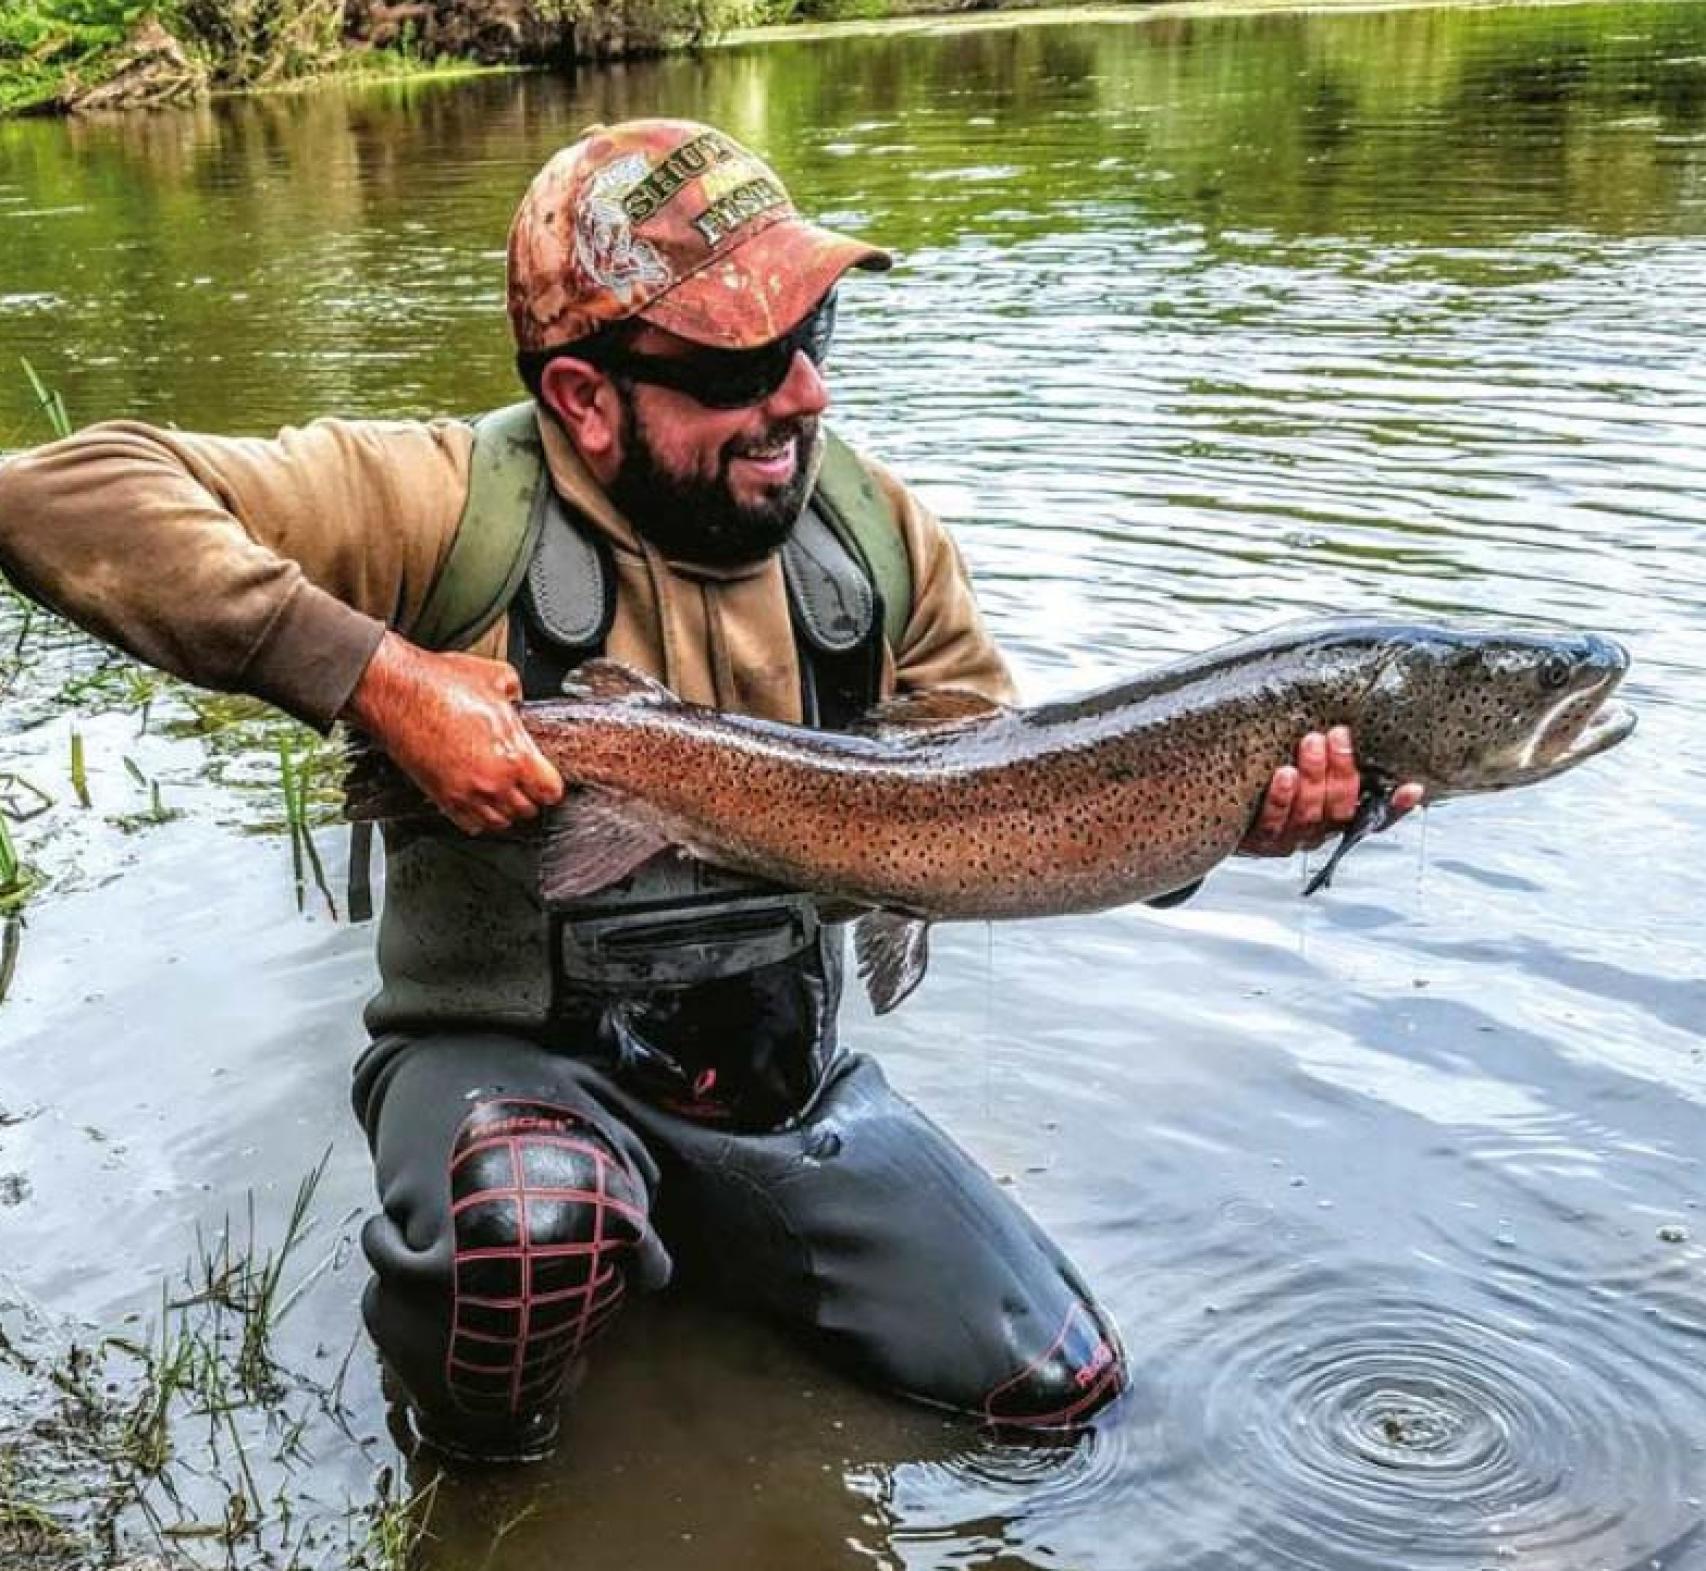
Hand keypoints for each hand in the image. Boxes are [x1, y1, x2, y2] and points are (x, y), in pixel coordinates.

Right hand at [342, 632, 563, 835]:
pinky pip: (471, 825)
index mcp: (515, 755)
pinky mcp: (443, 798)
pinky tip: (480, 802)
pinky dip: (479, 818)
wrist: (398, 693)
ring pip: (501, 822)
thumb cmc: (440, 684)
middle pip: (528, 810)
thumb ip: (517, 694)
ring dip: (506, 810)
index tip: (546, 779)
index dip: (551, 785)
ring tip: (504, 794)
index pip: (550, 792)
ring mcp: (467, 793)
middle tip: (525, 784)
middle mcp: (493, 781)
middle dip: (529, 796)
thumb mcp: (497, 677)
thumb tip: (518, 699)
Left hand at [1239, 726, 1422, 857]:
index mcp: (1336, 821)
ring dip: (1314, 775)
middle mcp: (1317, 833)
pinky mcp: (1259, 840)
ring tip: (1311, 742)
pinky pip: (1273, 821)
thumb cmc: (1269, 788)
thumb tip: (1344, 724)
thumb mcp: (1304, 777)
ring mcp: (1288, 838)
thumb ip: (1326, 761)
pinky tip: (1283, 775)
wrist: (1217, 817)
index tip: (1412, 787)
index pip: (1376, 818)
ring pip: (1310, 812)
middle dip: (1341, 769)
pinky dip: (1281, 798)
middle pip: (1338, 807)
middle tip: (1337, 734)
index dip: (1397, 808)